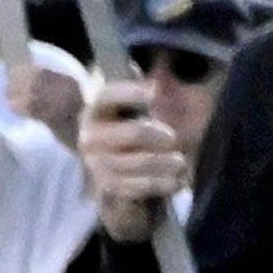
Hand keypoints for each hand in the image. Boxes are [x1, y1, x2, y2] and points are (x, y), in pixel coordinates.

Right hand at [80, 87, 189, 240]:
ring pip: (143, 161)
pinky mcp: (109, 186)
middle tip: (174, 138)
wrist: (103, 161)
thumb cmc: (123, 126)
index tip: (155, 91)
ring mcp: (97, 163)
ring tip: (181, 162)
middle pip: (136, 132)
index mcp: (96, 110)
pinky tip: (177, 181)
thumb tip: (156, 86)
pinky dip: (164, 183)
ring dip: (167, 163)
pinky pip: (142, 185)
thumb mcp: (125, 106)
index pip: (110, 96)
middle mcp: (91, 137)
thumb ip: (140, 95)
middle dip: (162, 136)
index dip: (131, 92)